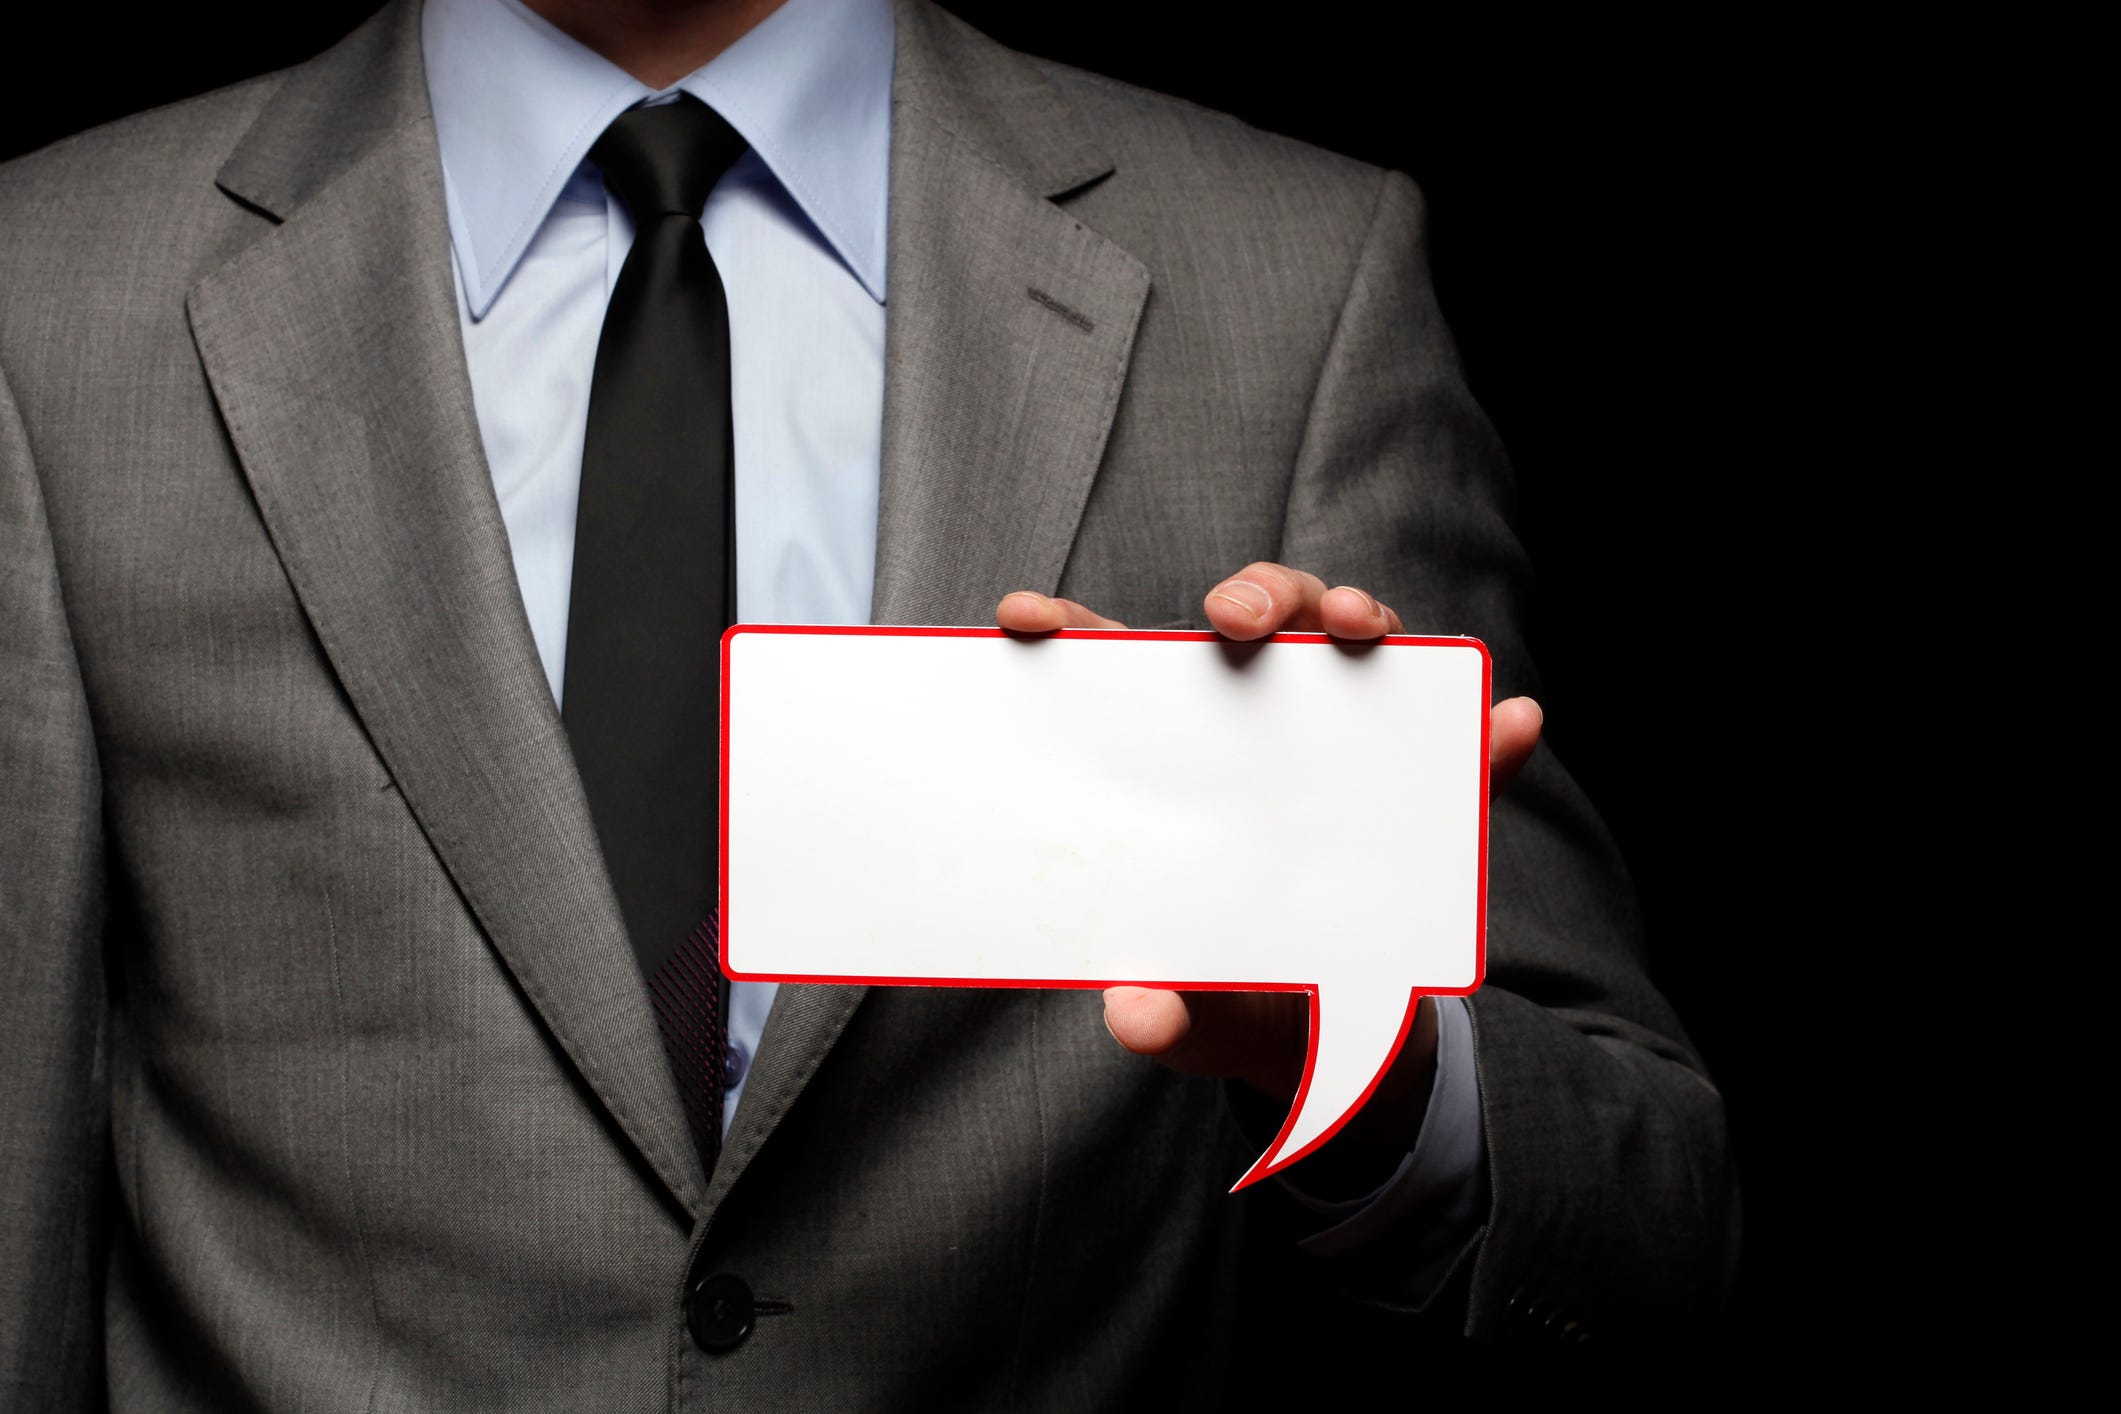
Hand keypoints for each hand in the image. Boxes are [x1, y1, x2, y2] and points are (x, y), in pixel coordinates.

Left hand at [995, 564, 1542, 1165]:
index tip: (1024, 619)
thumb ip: (1162, 1017)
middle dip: (1250, 594)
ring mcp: (1342, 741)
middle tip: (1234, 621)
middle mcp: (1258, 722)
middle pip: (1255, 619)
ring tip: (1359, 628)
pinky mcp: (1421, 785)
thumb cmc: (1232, 996)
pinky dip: (1490, 736)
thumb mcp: (1193, 1017)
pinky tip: (1510, 725)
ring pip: (1353, 642)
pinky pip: (1465, 750)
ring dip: (1359, 613)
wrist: (1325, 1041)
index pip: (1118, 665)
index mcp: (1176, 752)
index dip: (1068, 628)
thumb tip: (1137, 1018)